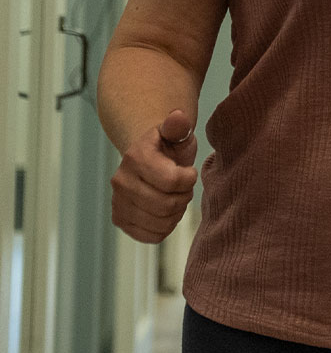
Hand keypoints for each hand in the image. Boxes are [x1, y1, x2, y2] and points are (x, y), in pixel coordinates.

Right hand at [110, 109, 197, 242]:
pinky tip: (166, 210)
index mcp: (135, 158)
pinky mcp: (120, 220)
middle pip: (167, 205)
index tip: (188, 171)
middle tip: (183, 186)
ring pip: (161, 222)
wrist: (148, 159)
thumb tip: (178, 116)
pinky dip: (166, 227)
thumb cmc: (168, 146)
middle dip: (184, 196)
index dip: (189, 178)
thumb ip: (178, 126)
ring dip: (176, 212)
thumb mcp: (176, 133)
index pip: (173, 181)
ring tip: (175, 195)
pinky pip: (152, 236)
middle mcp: (121, 181)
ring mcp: (118, 203)